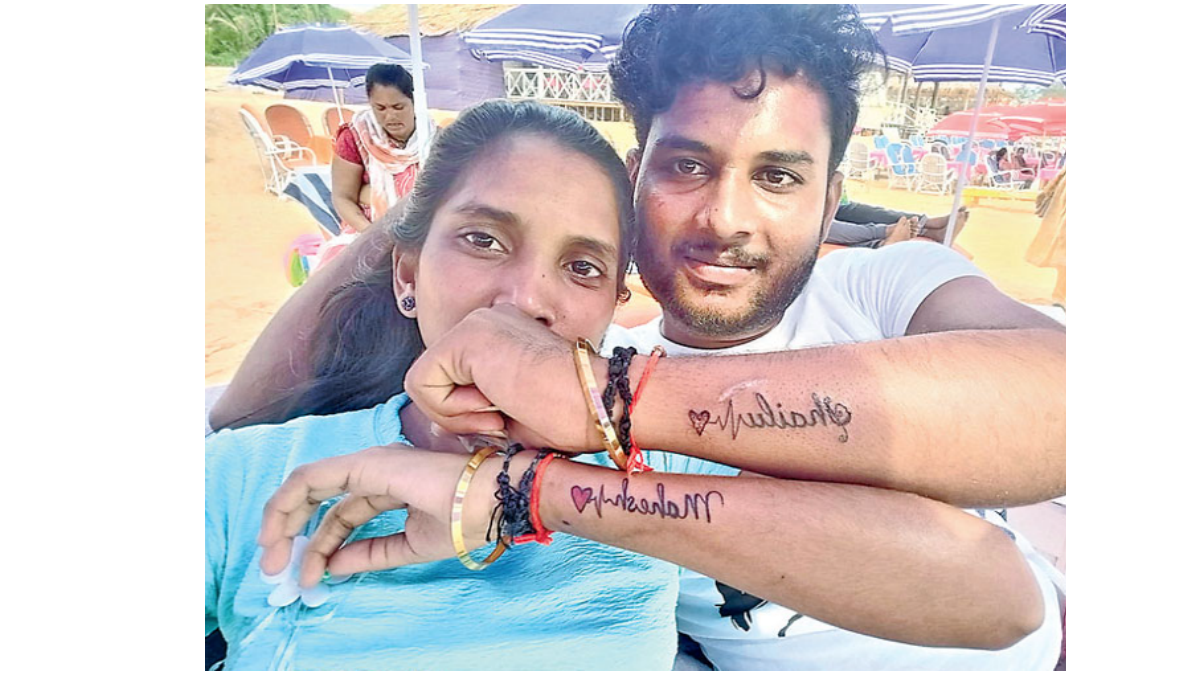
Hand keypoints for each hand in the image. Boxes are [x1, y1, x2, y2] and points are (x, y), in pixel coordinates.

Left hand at [257, 444, 513, 587]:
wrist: (493, 502)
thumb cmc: (466, 518)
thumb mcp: (409, 546)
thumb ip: (370, 553)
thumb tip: (332, 567)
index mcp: (387, 485)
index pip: (341, 514)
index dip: (318, 544)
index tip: (304, 576)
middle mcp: (372, 469)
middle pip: (319, 499)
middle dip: (290, 532)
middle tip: (274, 569)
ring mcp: (367, 463)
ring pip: (308, 486)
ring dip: (283, 522)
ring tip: (272, 560)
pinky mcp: (364, 465)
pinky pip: (313, 479)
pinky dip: (289, 504)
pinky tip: (280, 533)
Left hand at [404, 305, 607, 452]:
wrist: (601, 405)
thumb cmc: (570, 418)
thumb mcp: (511, 411)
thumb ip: (475, 407)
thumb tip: (433, 422)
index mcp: (501, 334)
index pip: (451, 378)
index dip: (467, 414)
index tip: (507, 418)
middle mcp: (486, 320)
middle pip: (433, 378)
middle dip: (458, 413)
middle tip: (502, 419)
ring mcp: (475, 323)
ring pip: (424, 381)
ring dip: (456, 415)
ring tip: (501, 412)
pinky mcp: (466, 337)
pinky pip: (421, 383)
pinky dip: (451, 410)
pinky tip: (494, 406)